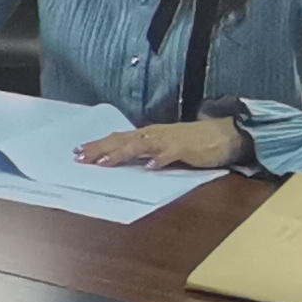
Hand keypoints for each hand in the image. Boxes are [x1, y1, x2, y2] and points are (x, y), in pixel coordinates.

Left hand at [80, 117, 244, 169]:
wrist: (223, 134)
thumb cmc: (192, 141)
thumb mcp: (163, 146)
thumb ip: (145, 152)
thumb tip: (123, 160)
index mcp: (148, 135)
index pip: (117, 138)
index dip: (98, 144)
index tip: (78, 152)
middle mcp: (154, 134)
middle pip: (122, 140)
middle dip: (100, 148)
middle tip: (81, 157)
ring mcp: (169, 140)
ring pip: (140, 145)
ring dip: (121, 153)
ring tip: (104, 162)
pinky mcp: (186, 148)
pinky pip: (170, 154)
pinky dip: (159, 160)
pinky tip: (149, 167)